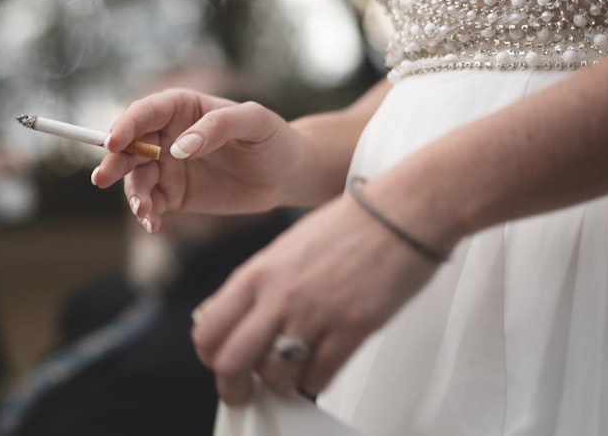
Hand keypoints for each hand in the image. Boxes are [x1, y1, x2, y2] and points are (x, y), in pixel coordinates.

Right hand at [93, 88, 304, 230]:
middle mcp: (167, 136)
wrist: (287, 175)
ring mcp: (167, 166)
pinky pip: (150, 203)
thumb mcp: (254, 122)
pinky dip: (146, 214)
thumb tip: (179, 147)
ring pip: (136, 178)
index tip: (114, 141)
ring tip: (144, 211)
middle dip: (114, 161)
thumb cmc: (273, 138)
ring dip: (132, 195)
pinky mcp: (173, 195)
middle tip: (102, 178)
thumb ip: (217, 127)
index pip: (145, 112)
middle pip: (130, 146)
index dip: (126, 124)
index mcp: (182, 108)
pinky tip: (153, 225)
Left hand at [190, 194, 441, 404]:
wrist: (400, 214)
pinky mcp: (351, 328)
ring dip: (281, 386)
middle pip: (232, 363)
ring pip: (276, 377)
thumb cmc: (347, 227)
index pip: (207, 330)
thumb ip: (251, 285)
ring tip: (291, 376)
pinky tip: (320, 369)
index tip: (220, 365)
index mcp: (257, 272)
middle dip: (234, 389)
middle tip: (244, 394)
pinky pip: (319, 377)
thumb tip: (219, 314)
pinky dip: (315, 383)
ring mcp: (315, 312)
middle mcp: (280, 293)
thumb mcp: (283, 248)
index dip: (210, 358)